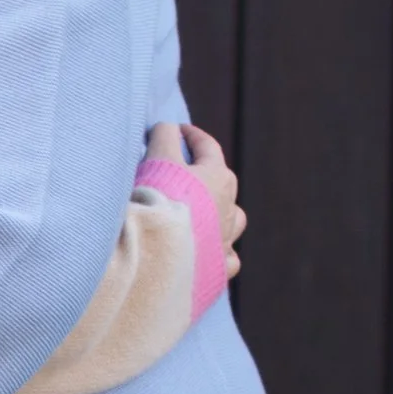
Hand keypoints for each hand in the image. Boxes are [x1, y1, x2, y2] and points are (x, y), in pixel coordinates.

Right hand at [148, 122, 245, 279]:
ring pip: (234, 219)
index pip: (208, 147)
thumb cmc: (160, 203)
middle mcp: (228, 207)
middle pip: (225, 182)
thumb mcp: (158, 159)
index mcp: (217, 177)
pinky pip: (228, 256)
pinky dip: (221, 250)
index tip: (179, 130)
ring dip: (222, 212)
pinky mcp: (219, 267)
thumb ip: (163, 137)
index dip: (192, 135)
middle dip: (208, 171)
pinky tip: (210, 250)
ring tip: (204, 212)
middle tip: (187, 168)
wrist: (161, 254)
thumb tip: (167, 126)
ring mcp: (226, 238)